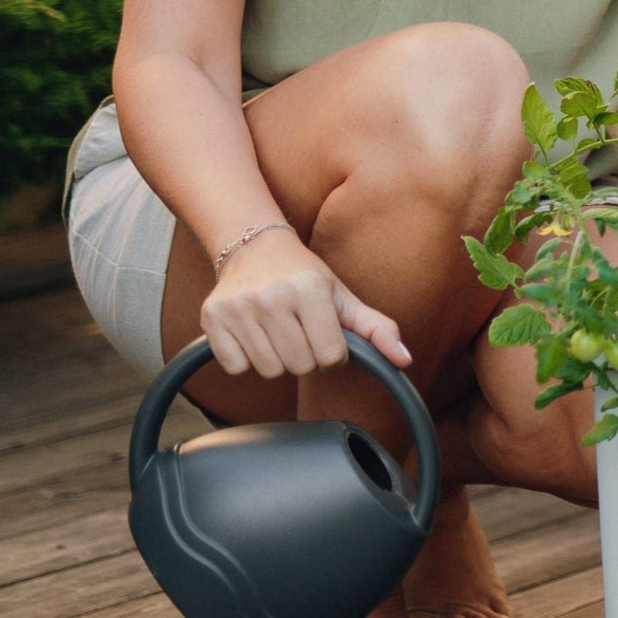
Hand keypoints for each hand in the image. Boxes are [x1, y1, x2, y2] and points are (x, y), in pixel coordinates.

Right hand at [199, 226, 410, 379]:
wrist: (254, 246)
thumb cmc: (304, 275)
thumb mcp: (343, 296)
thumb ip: (377, 329)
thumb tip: (405, 360)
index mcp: (310, 289)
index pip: (329, 356)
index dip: (331, 353)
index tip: (325, 335)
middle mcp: (272, 297)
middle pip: (298, 366)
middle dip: (305, 356)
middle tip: (300, 331)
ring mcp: (239, 309)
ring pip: (268, 371)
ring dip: (277, 359)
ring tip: (278, 332)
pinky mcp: (212, 319)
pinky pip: (236, 368)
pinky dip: (246, 359)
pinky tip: (253, 334)